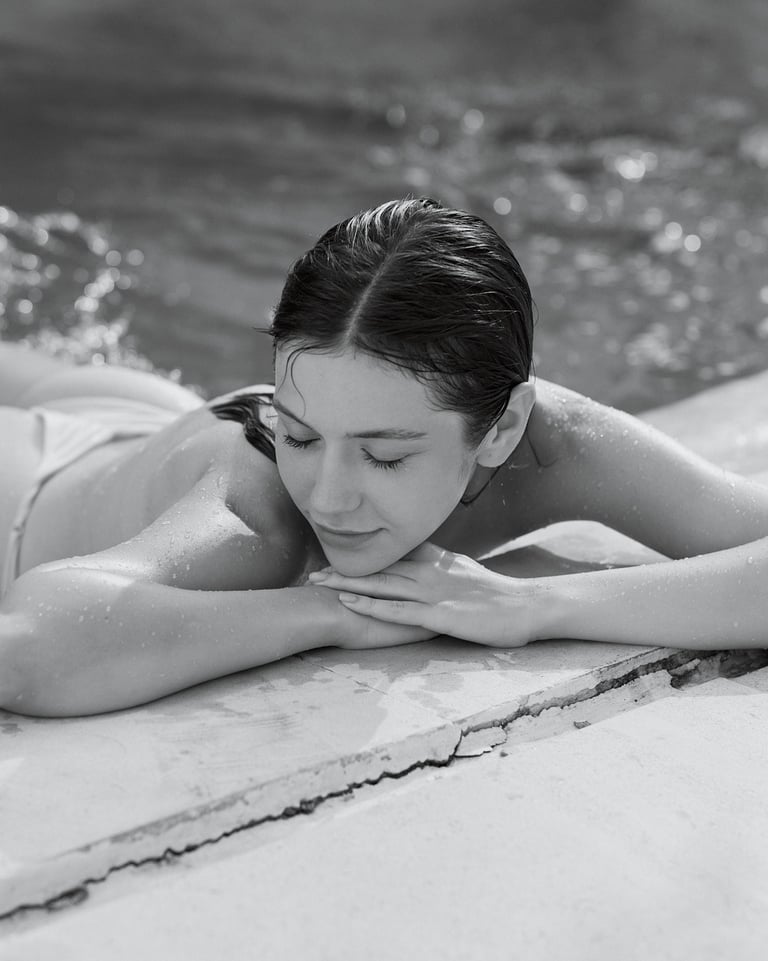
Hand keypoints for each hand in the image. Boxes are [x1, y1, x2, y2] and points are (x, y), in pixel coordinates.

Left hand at [308, 543, 536, 647]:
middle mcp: (429, 572)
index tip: (333, 555)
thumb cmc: (500, 596)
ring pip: (382, 584)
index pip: (391, 555)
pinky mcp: (440, 614)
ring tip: (319, 583)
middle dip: (344, 570)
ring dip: (348, 583)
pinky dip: (372, 605)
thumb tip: (425, 565)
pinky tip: (351, 602)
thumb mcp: (466, 574)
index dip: (361, 556)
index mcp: (436, 562)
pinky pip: (399, 610)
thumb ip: (443, 568)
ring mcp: (433, 592)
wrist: (528, 606)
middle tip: (313, 572)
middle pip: (378, 568)